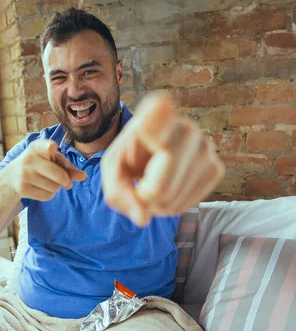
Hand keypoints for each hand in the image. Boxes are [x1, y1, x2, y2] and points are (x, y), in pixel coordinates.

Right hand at [7, 139, 86, 200]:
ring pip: (54, 187)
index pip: (47, 147)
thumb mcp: (52, 159)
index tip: (52, 148)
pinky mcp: (22, 189)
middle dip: (66, 181)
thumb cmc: (40, 164)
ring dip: (56, 187)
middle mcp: (29, 159)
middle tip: (67, 182)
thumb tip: (83, 176)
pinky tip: (42, 188)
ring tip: (48, 182)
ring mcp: (24, 175)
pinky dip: (49, 194)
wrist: (12, 175)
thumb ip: (69, 167)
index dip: (51, 148)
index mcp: (37, 147)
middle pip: (59, 175)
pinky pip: (47, 196)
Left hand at [101, 91, 223, 225]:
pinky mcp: (216, 168)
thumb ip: (118, 192)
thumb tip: (142, 220)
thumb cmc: (131, 156)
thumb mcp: (114, 168)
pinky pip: (188, 204)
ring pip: (172, 199)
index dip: (155, 120)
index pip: (162, 112)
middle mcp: (187, 127)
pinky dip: (173, 206)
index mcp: (156, 114)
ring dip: (157, 204)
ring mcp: (206, 147)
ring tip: (154, 183)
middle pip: (159, 188)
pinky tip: (170, 188)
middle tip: (140, 185)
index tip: (157, 110)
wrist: (156, 153)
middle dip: (143, 198)